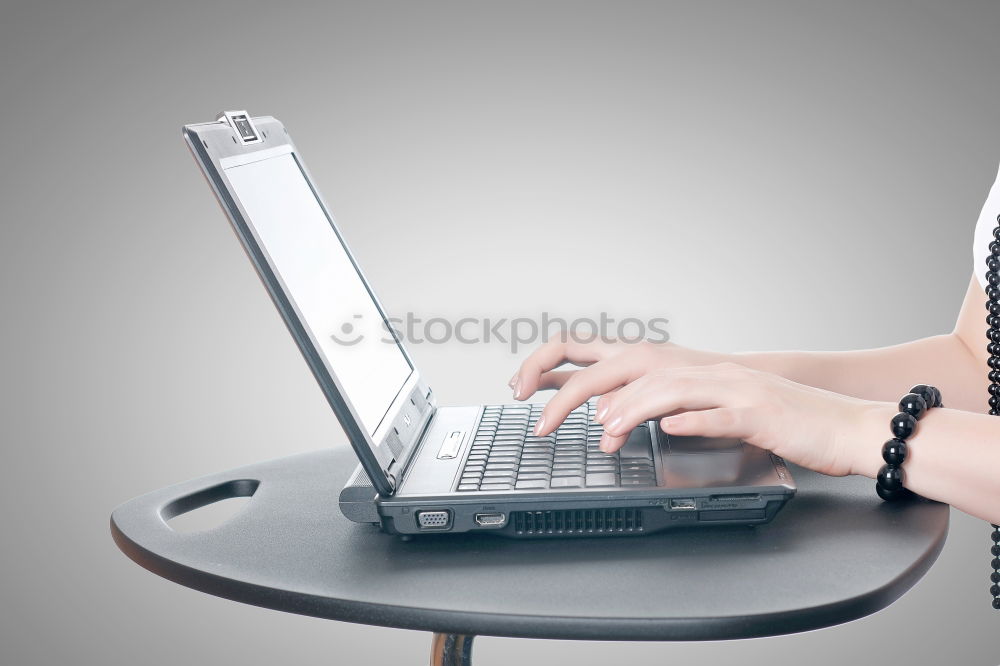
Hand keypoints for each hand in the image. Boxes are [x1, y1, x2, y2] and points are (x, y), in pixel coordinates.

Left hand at [510, 337, 880, 476]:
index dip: (556, 364)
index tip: (519, 388)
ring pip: (665, 388)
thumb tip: (601, 414)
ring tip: (601, 433)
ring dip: (628, 410)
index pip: (601, 355)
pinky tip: (669, 429)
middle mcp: (693, 369)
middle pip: (620, 368)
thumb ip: (651, 403)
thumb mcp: (697, 403)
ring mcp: (724, 387)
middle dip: (573, 394)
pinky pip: (717, 413)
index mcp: (673, 366)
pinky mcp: (754, 411)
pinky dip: (691, 420)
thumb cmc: (758, 412)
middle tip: (540, 425)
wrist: (827, 418)